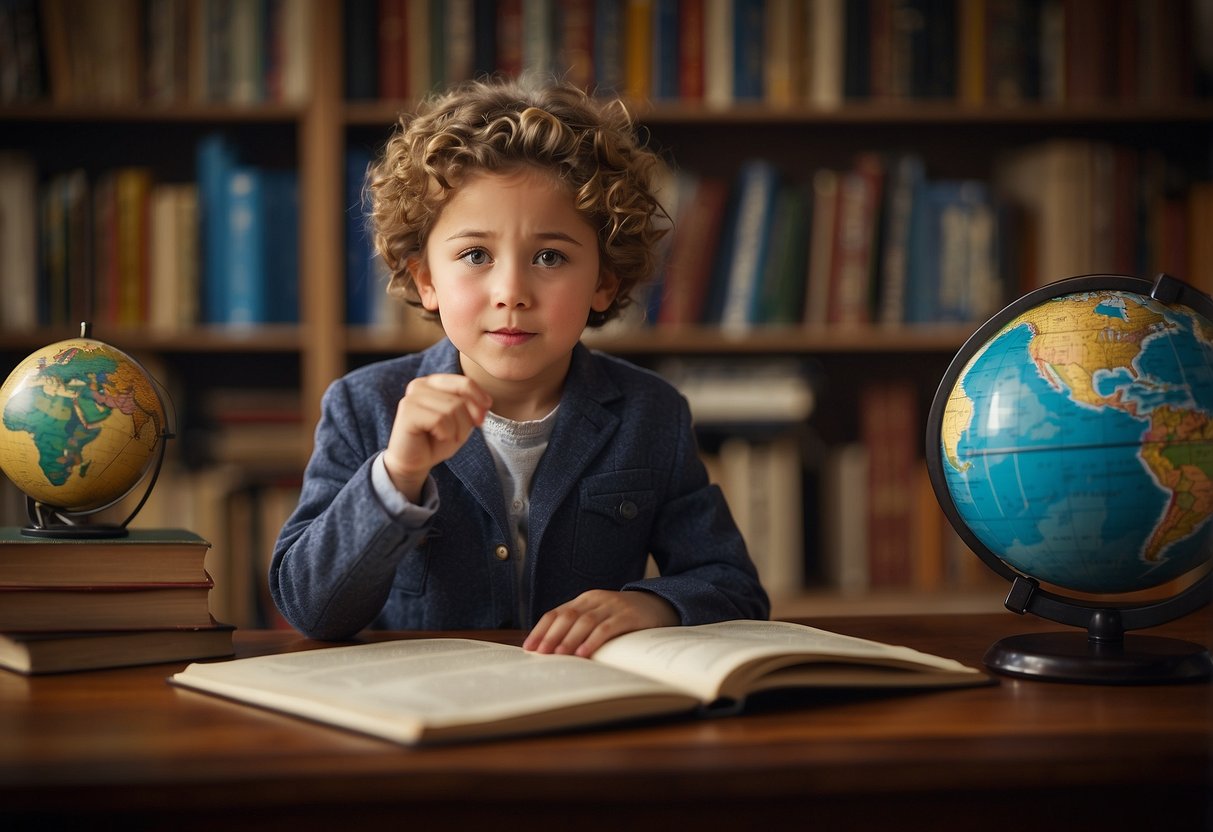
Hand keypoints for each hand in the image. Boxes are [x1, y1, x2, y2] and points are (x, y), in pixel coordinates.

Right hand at [383, 374, 491, 501]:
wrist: (415, 462)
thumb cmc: (437, 441)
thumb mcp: (461, 421)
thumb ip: (472, 407)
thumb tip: (485, 403)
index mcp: (434, 382)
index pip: (464, 383)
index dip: (479, 399)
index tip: (482, 418)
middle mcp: (420, 385)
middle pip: (460, 398)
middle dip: (467, 421)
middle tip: (460, 436)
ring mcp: (412, 397)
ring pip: (452, 408)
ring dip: (457, 430)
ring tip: (447, 438)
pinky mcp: (407, 411)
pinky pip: (440, 420)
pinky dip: (446, 434)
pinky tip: (437, 438)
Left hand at [523, 590, 678, 656]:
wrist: (658, 604)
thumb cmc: (623, 616)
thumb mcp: (599, 616)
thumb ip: (578, 626)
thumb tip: (551, 650)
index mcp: (584, 599)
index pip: (556, 613)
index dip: (541, 630)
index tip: (529, 648)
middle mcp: (595, 599)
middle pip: (567, 616)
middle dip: (551, 636)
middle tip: (540, 654)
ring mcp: (612, 605)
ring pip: (585, 621)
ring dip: (570, 639)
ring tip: (559, 655)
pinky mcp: (628, 615)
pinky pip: (607, 628)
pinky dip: (593, 640)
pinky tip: (584, 652)